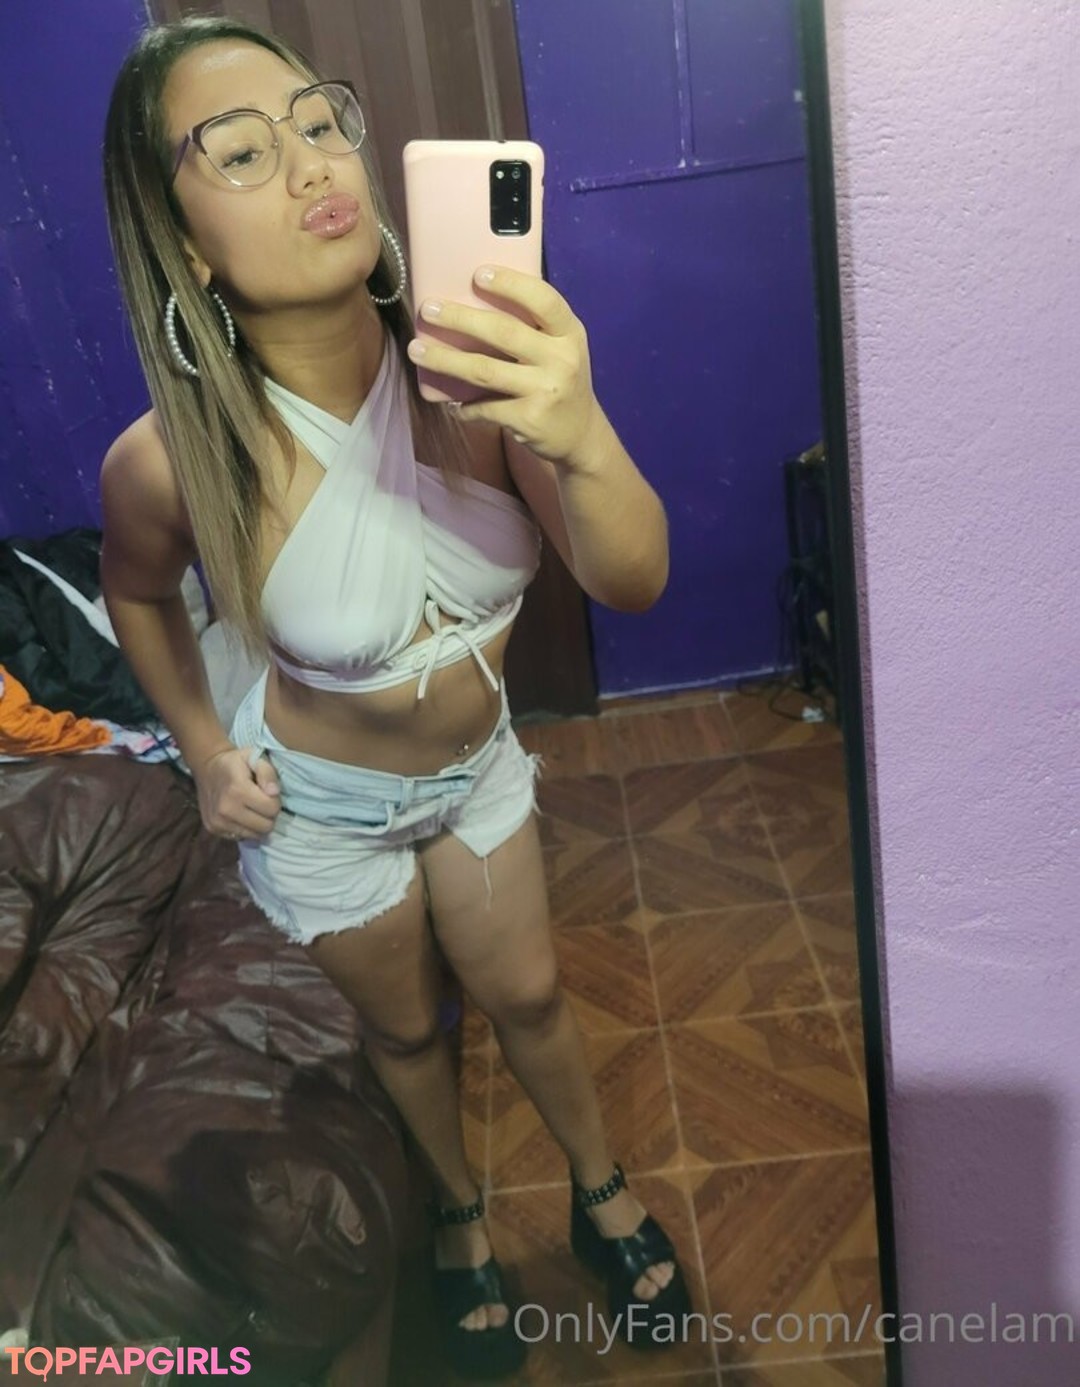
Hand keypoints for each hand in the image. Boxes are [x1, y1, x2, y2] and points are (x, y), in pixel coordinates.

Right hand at [193, 744, 280, 840]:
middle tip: (262, 803)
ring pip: (254, 836)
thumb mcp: (254, 758)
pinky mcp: (213, 829)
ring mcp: (218, 822)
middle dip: (269, 815)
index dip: (275, 801)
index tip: (268, 793)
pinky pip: (241, 837)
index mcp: (237, 790)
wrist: (207, 767)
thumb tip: (274, 792)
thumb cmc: (235, 762)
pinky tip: (241, 815)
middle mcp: (226, 810)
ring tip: (252, 808)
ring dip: (258, 824)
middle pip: (265, 827)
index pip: (272, 809)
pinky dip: (246, 828)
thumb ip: (268, 773)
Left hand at [406, 265, 604, 466]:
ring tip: (417, 350)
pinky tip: (450, 403)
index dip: (511, 284)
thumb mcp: (560, 349)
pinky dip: (463, 406)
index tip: (478, 274)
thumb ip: (533, 328)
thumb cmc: (559, 381)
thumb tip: (473, 301)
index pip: (544, 300)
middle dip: (460, 319)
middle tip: (428, 310)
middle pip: (504, 332)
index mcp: (570, 333)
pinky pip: (485, 407)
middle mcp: (561, 359)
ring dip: (445, 360)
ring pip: (484, 370)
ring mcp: (545, 390)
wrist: (581, 436)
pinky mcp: (529, 419)